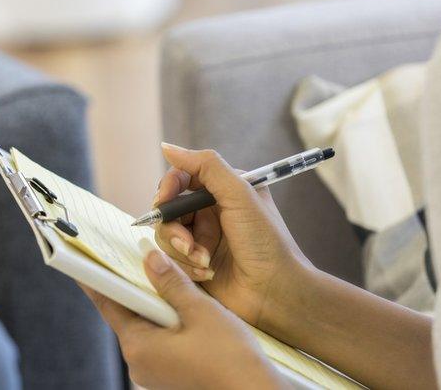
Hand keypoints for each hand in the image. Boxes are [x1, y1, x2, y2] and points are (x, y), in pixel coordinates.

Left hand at [85, 250, 286, 389]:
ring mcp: (154, 373)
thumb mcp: (200, 311)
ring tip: (164, 278)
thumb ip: (171, 282)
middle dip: (134, 287)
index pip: (109, 304)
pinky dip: (166, 323)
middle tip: (132, 259)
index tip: (86, 261)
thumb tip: (149, 257)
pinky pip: (160, 342)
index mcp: (138, 347)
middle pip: (128, 314)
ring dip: (155, 305)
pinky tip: (181, 308)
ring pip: (147, 327)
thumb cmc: (231, 359)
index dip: (99, 279)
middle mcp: (139, 364)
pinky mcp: (170, 377)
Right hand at [151, 144, 310, 327]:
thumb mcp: (240, 195)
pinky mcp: (194, 263)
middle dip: (173, 226)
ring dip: (181, 249)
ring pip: (165, 234)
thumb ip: (206, 166)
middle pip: (168, 208)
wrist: (277, 293)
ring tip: (204, 261)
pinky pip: (171, 258)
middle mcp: (210, 212)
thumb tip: (167, 147)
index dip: (168, 188)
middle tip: (186, 242)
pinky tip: (207, 273)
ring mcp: (201, 238)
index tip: (164, 200)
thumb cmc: (266, 243)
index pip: (181, 179)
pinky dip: (186, 265)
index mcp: (223, 190)